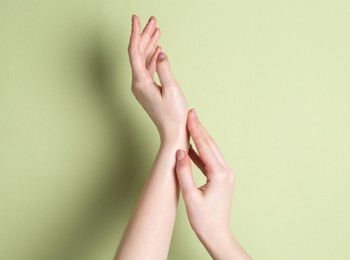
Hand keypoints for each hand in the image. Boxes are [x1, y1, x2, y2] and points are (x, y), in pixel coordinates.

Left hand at [128, 15, 187, 141]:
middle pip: (138, 53)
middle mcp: (137, 83)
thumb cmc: (173, 115)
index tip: (136, 19)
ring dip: (149, 44)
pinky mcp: (147, 90)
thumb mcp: (171, 90)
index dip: (135, 33)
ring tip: (157, 30)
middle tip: (152, 20)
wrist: (173, 132)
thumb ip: (164, 69)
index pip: (134, 51)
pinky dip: (152, 57)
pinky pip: (147, 69)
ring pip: (143, 60)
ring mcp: (142, 87)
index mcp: (140, 82)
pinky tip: (157, 50)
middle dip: (145, 35)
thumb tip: (159, 53)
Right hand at [175, 109, 250, 258]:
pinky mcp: (221, 179)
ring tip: (190, 126)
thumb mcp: (190, 196)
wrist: (217, 234)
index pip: (206, 146)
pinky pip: (210, 161)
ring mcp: (225, 175)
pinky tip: (191, 148)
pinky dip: (200, 153)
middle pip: (210, 145)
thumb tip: (179, 152)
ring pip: (211, 151)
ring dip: (200, 139)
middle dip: (200, 129)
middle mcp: (225, 171)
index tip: (190, 115)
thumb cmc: (204, 220)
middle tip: (191, 114)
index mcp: (219, 174)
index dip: (196, 130)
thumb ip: (184, 173)